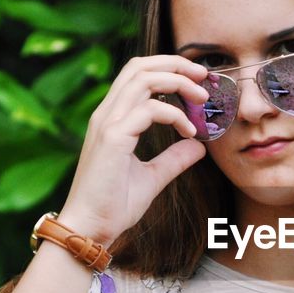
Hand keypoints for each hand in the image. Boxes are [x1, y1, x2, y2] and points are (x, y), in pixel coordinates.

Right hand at [55, 55, 209, 246]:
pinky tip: (189, 132)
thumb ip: (173, 159)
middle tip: (203, 76)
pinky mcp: (113, 138)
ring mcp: (107, 124)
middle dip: (175, 64)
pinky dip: (174, 115)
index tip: (197, 81)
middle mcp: (107, 115)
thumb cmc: (113, 206)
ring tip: (202, 98)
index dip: (169, 69)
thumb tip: (198, 146)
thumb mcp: (152, 178)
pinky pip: (148, 109)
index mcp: (112, 119)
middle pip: (140, 66)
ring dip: (178, 82)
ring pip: (143, 79)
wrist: (90, 228)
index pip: (137, 74)